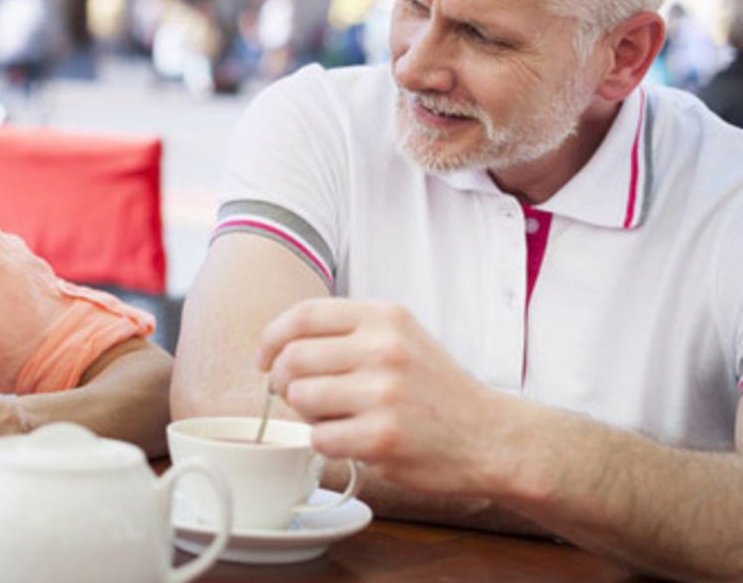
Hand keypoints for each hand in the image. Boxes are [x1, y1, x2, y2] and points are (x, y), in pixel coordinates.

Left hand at [256, 299, 520, 496]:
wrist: (493, 437)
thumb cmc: (436, 390)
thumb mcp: (401, 338)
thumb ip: (346, 333)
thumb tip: (277, 345)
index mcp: (385, 317)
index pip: (303, 315)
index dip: (271, 338)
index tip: (264, 359)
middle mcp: (384, 349)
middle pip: (293, 358)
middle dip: (283, 381)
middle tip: (299, 395)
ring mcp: (384, 393)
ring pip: (300, 398)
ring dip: (307, 414)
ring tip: (336, 417)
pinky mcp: (382, 437)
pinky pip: (319, 437)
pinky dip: (327, 442)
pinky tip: (354, 439)